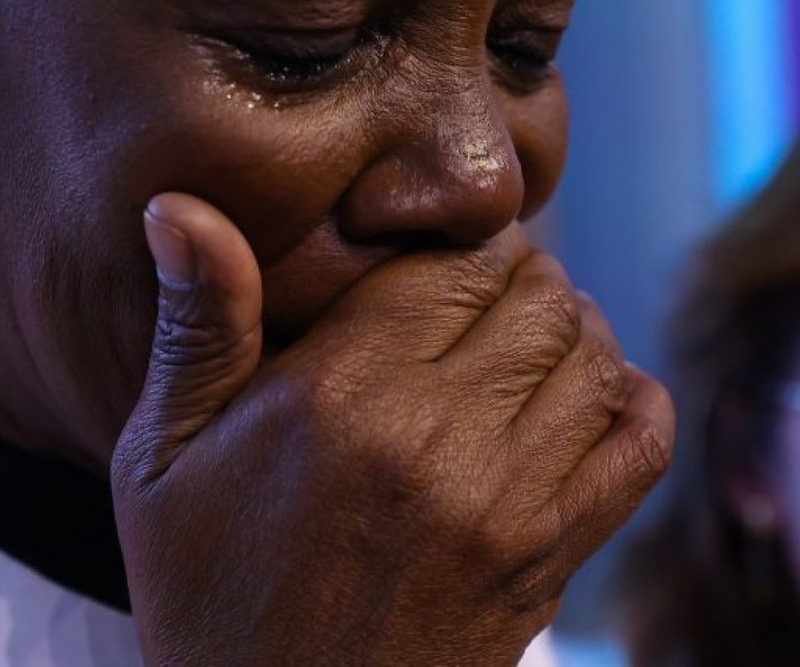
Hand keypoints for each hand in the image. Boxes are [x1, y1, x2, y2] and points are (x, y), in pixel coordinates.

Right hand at [112, 192, 674, 665]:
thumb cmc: (209, 595)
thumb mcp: (161, 463)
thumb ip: (197, 327)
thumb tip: (177, 204)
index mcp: (339, 395)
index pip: (451, 266)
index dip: (463, 247)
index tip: (450, 259)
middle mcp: (435, 438)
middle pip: (538, 301)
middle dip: (525, 280)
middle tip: (495, 292)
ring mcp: (506, 504)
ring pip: (594, 360)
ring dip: (578, 332)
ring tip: (538, 337)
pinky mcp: (549, 561)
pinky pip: (638, 451)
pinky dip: (637, 405)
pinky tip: (601, 396)